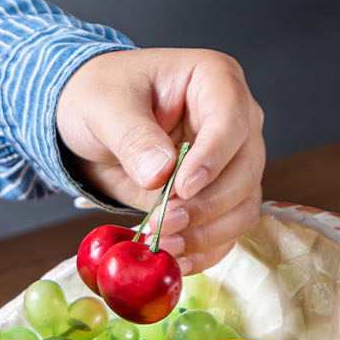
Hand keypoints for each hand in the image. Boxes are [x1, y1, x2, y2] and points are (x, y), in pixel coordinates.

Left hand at [55, 48, 264, 275]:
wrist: (93, 122)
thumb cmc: (101, 96)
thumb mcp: (103, 106)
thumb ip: (132, 136)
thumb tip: (160, 175)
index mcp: (214, 80)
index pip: (231, 119)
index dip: (213, 157)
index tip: (183, 187)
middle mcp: (235, 120)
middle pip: (246, 170)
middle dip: (207, 205)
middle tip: (164, 222)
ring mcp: (231, 161)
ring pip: (244, 206)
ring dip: (207, 233)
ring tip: (164, 243)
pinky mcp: (219, 196)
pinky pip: (227, 230)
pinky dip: (205, 250)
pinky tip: (176, 259)